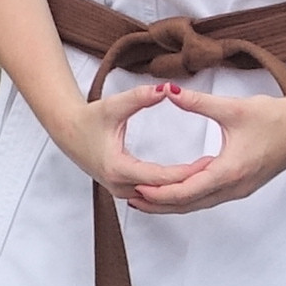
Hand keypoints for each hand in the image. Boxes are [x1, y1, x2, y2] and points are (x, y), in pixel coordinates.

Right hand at [44, 80, 200, 203]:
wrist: (68, 131)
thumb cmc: (89, 118)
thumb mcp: (114, 105)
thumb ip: (140, 97)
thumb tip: (165, 88)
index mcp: (118, 168)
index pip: (160, 178)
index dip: (186, 172)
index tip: (209, 162)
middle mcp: (119, 185)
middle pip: (162, 191)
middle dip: (190, 181)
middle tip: (217, 168)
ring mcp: (120, 190)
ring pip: (158, 197)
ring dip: (182, 187)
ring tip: (210, 174)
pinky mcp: (123, 188)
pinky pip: (152, 194)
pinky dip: (171, 188)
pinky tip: (192, 179)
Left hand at [123, 82, 285, 216]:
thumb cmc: (273, 117)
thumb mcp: (232, 108)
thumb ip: (197, 102)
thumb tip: (169, 91)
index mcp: (230, 171)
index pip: (186, 191)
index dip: (159, 192)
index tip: (136, 187)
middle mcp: (234, 187)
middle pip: (189, 204)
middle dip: (159, 203)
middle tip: (131, 199)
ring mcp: (240, 189)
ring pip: (199, 204)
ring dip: (173, 203)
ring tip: (147, 198)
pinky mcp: (243, 185)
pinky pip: (210, 198)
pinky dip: (189, 197)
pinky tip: (176, 190)